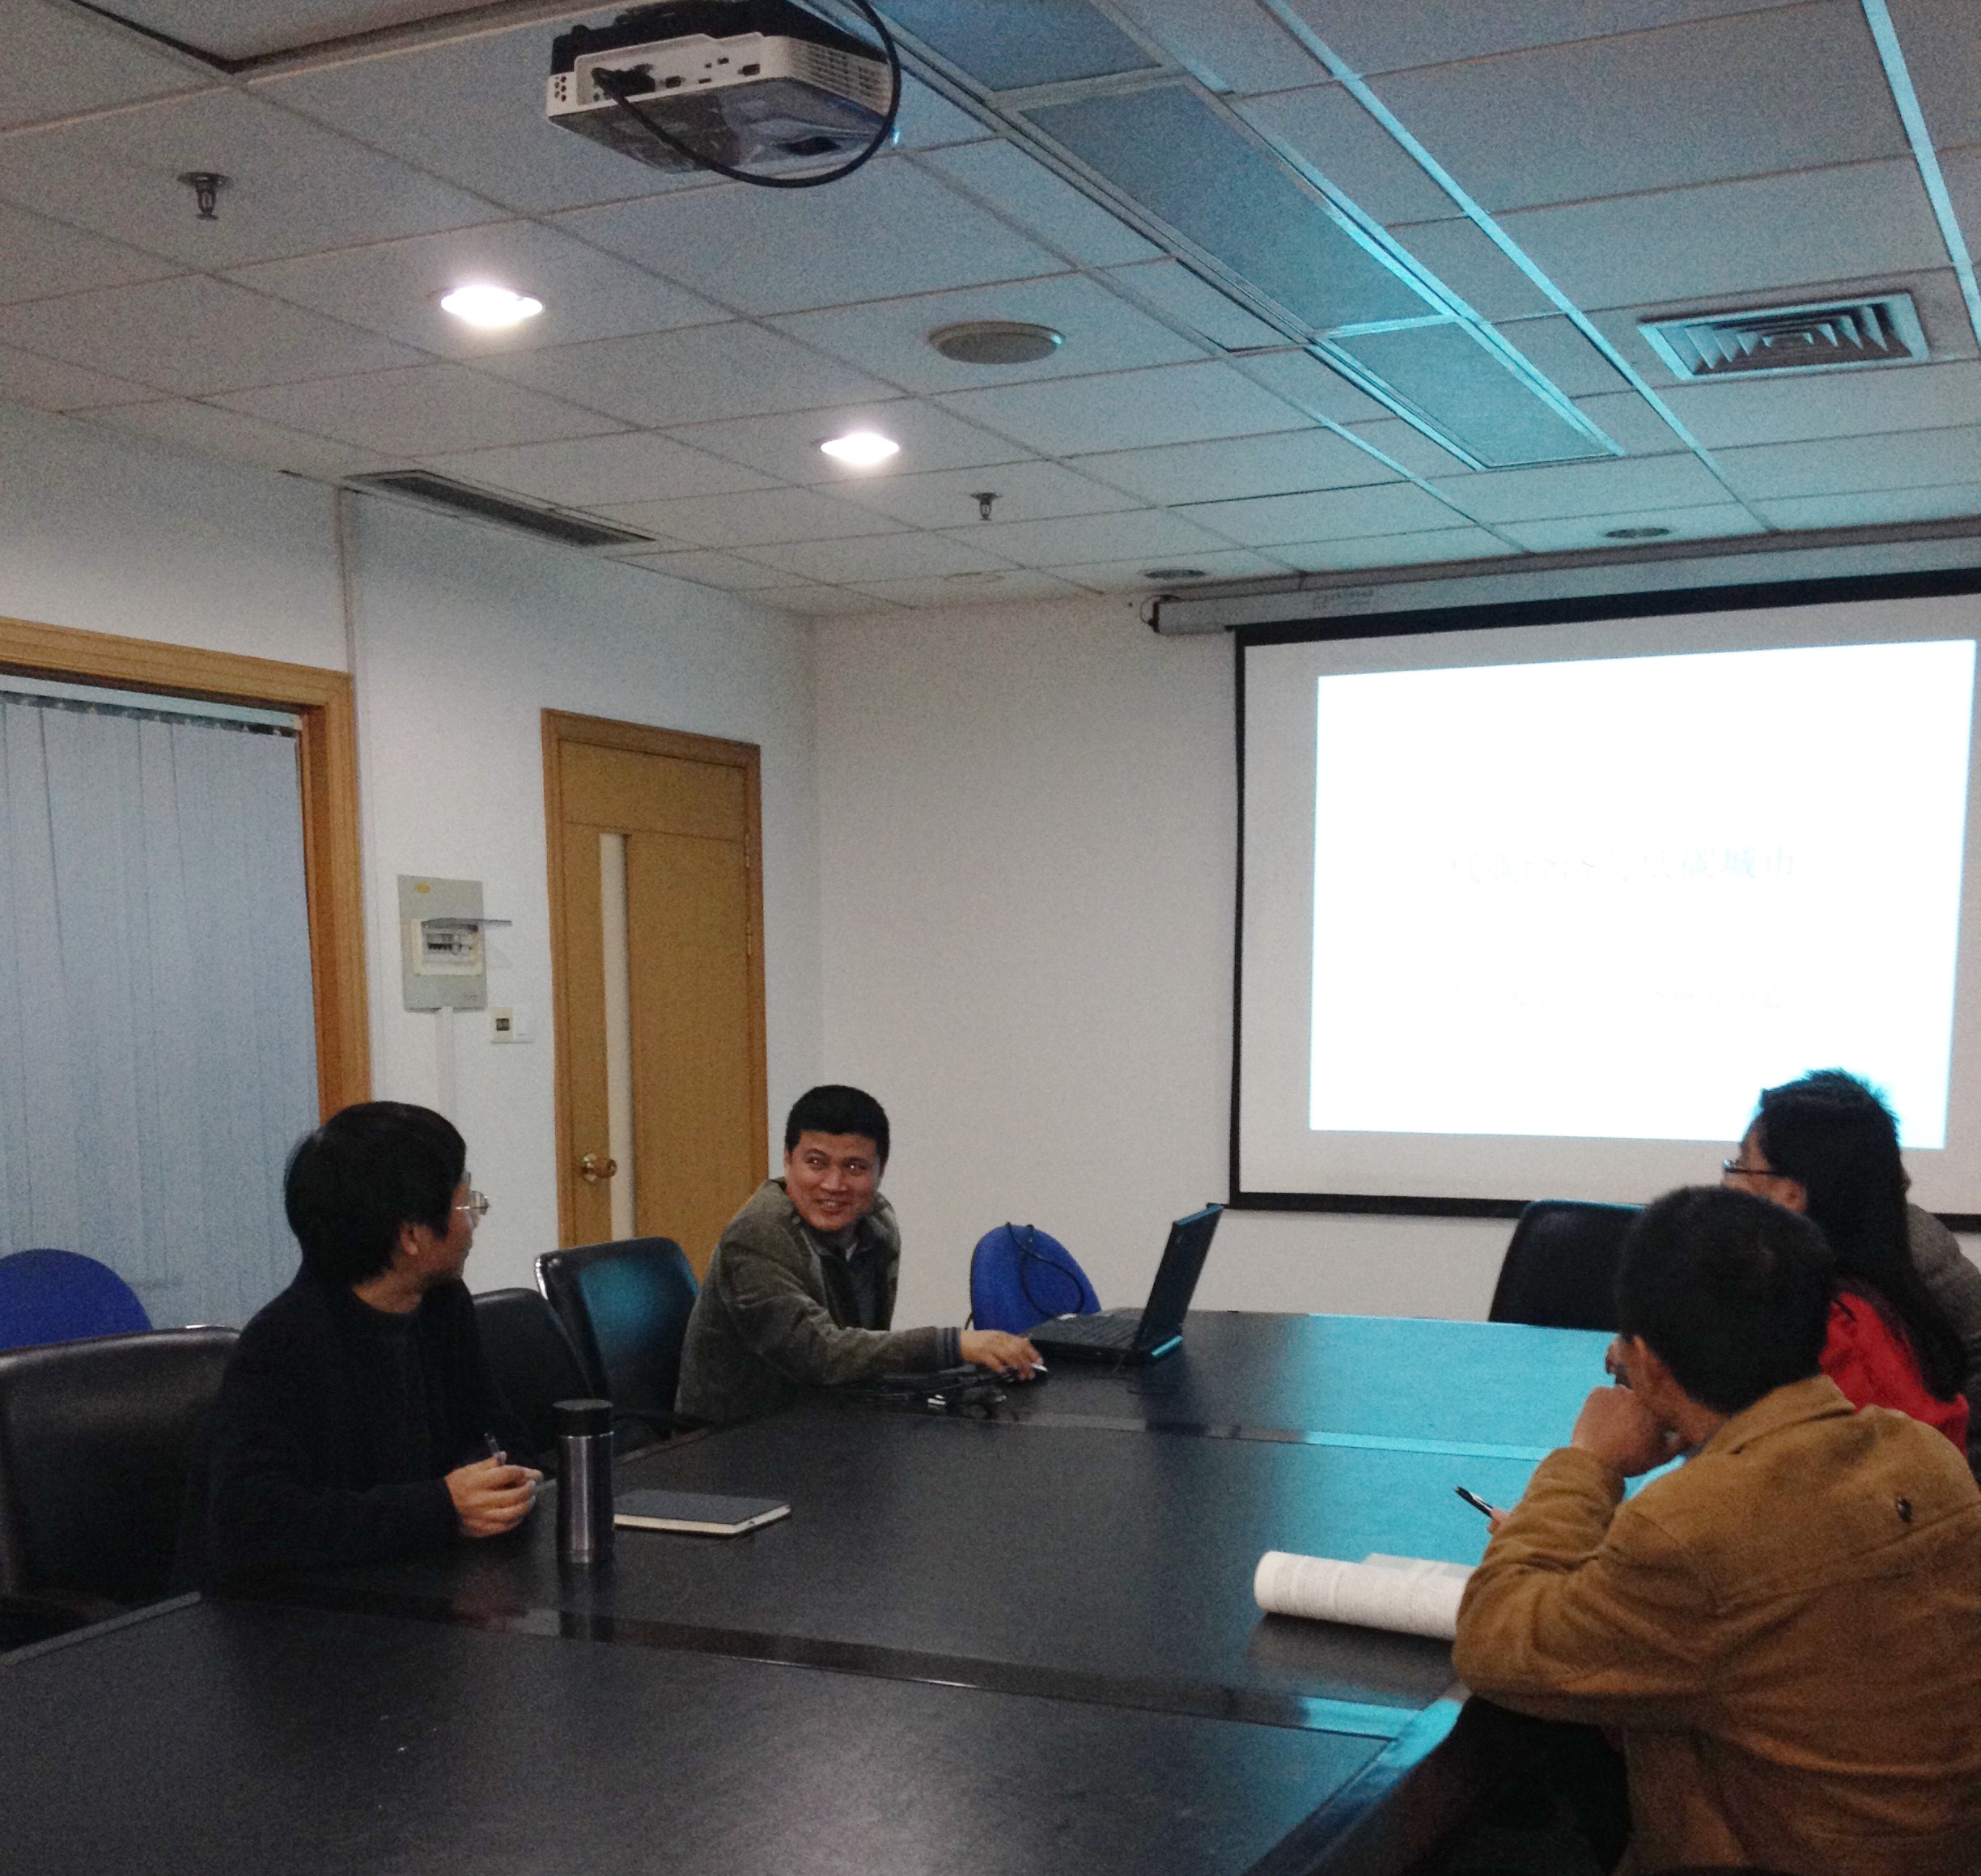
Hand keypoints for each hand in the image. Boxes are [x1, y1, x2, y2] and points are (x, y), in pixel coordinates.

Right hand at [445, 1455, 542, 1536]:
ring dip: (526, 1506)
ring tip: (530, 1499)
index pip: (507, 1474)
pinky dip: (516, 1520)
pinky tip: (520, 1514)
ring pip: (512, 1513)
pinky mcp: (483, 1528)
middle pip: (514, 1495)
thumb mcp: (470, 1469)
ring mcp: (483, 1516)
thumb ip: (489, 1463)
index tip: (525, 1473)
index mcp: (479, 1481)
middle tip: (533, 1485)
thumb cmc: (456, 1485)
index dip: (520, 1472)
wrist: (439, 1507)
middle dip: (528, 1489)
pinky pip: (505, 1526)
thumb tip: (505, 1456)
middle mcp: (483, 1500)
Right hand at [960, 1329, 1043, 1379]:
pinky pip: (993, 1361)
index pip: (1021, 1342)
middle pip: (1016, 1351)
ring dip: (1016, 1367)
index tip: (1039, 1362)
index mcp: (1002, 1335)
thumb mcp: (996, 1338)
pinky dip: (1000, 1367)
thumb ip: (1009, 1341)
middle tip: (1030, 1374)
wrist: (959, 1342)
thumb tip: (1026, 1341)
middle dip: (1026, 1363)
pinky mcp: (981, 1354)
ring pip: (1008, 1356)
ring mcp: (990, 1346)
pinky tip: (1003, 1372)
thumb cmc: (978, 1341)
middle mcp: (998, 1339)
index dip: (1032, 1352)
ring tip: (1021, 1376)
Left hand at [1570, 1385, 1684, 1476]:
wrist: (1595, 1461)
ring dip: (1623, 1406)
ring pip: (1624, 1396)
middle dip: (1641, 1411)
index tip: (1652, 1431)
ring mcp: (1615, 1390)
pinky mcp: (1597, 1392)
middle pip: (1643, 1399)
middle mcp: (1637, 1392)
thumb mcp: (1663, 1455)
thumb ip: (1681, 1441)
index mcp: (1655, 1406)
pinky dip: (1606, 1405)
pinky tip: (1605, 1422)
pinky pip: (1606, 1395)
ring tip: (1618, 1427)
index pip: (1663, 1405)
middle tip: (1632, 1430)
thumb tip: (1692, 1431)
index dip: (1659, 1419)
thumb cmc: (1632, 1459)